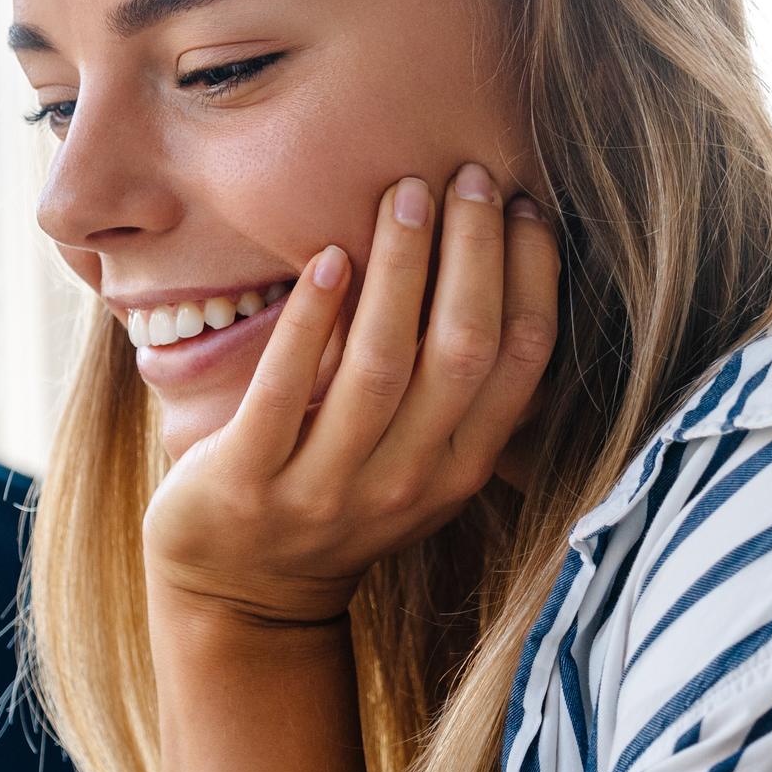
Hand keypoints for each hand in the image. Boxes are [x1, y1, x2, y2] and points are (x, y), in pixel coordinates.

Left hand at [142, 163, 557, 629]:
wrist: (239, 596)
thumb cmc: (335, 502)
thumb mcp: (418, 465)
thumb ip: (457, 397)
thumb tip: (502, 266)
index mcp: (458, 471)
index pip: (519, 363)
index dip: (531, 276)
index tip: (525, 202)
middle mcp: (405, 484)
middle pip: (460, 352)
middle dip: (473, 254)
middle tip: (468, 175)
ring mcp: (325, 490)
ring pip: (381, 366)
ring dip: (400, 269)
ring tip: (405, 194)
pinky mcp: (247, 484)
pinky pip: (284, 390)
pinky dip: (312, 320)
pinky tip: (329, 257)